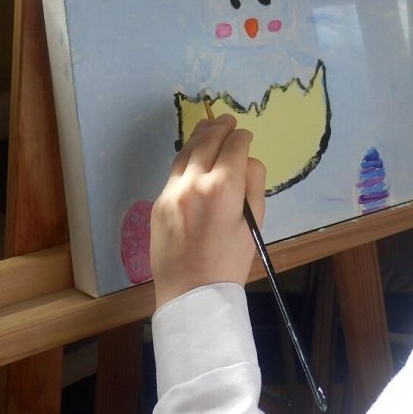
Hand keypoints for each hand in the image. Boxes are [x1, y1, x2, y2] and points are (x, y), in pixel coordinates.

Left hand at [150, 114, 265, 307]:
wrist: (192, 293)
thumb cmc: (230, 262)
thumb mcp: (254, 223)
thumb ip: (253, 185)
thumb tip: (246, 161)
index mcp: (223, 188)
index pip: (234, 147)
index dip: (243, 138)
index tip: (247, 135)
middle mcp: (194, 182)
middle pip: (207, 142)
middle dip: (220, 128)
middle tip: (228, 119)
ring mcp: (172, 191)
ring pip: (185, 152)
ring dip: (199, 137)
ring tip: (209, 128)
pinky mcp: (158, 202)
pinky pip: (174, 171)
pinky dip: (186, 158)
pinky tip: (193, 156)